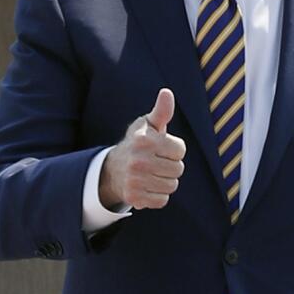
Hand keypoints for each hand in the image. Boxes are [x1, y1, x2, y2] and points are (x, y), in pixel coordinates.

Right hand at [99, 88, 185, 209]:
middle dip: (170, 166)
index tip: (160, 147)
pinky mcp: (134, 197)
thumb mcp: (147, 125)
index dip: (174, 149)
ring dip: (165, 181)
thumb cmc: (137, 143)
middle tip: (156, 162)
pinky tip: (147, 186)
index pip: (180, 150)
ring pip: (172, 185)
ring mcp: (135, 180)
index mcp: (144, 140)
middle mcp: (138, 160)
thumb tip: (167, 93)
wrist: (112, 170)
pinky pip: (162, 200)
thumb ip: (161, 111)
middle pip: (178, 169)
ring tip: (152, 174)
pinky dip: (158, 195)